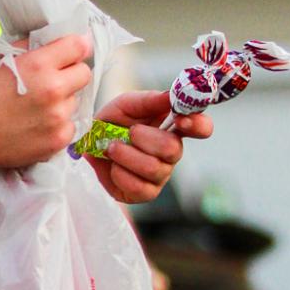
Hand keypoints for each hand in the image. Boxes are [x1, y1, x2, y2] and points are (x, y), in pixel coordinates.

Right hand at [0, 36, 93, 171]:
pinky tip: (38, 125)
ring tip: (37, 108)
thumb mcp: (1, 61)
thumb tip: (53, 40)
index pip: (79, 46)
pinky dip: (58, 124)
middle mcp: (54, 89)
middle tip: (53, 80)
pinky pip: (70, 125)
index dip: (77, 46)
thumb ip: (30, 48)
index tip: (73, 50)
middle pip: (84, 73)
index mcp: (39, 64)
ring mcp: (58, 117)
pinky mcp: (59, 139)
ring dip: (62, 101)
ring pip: (75, 101)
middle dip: (71, 74)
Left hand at [87, 91, 211, 204]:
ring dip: (127, 155)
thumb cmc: (113, 122)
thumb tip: (170, 96)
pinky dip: (120, 173)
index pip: (201, 128)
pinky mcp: (145, 193)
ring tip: (112, 147)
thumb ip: (149, 100)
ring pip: (153, 168)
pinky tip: (113, 166)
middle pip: (173, 150)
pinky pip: (138, 186)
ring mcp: (160, 175)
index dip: (198, 125)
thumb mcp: (126, 104)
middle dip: (145, 139)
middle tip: (129, 132)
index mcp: (173, 128)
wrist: (87, 145)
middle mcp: (171, 153)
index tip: (180, 119)